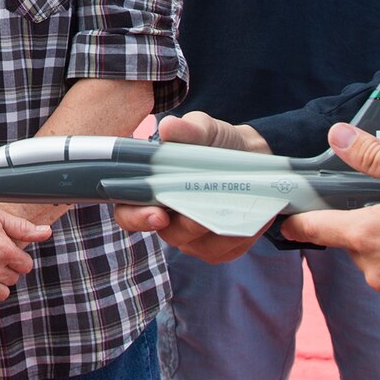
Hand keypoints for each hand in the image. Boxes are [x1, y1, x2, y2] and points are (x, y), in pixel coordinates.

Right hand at [112, 113, 270, 262]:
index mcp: (151, 190)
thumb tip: (168, 128)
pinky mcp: (219, 248)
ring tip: (235, 206)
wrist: (252, 156)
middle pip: (168, 234)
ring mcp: (192, 237)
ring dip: (217, 229)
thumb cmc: (216, 142)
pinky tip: (250, 216)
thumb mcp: (203, 129)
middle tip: (201, 215)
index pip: (128, 212)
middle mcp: (167, 218)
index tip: (157, 215)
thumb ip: (187, 129)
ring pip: (199, 246)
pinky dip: (238, 235)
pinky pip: (225, 251)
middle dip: (186, 227)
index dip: (135, 218)